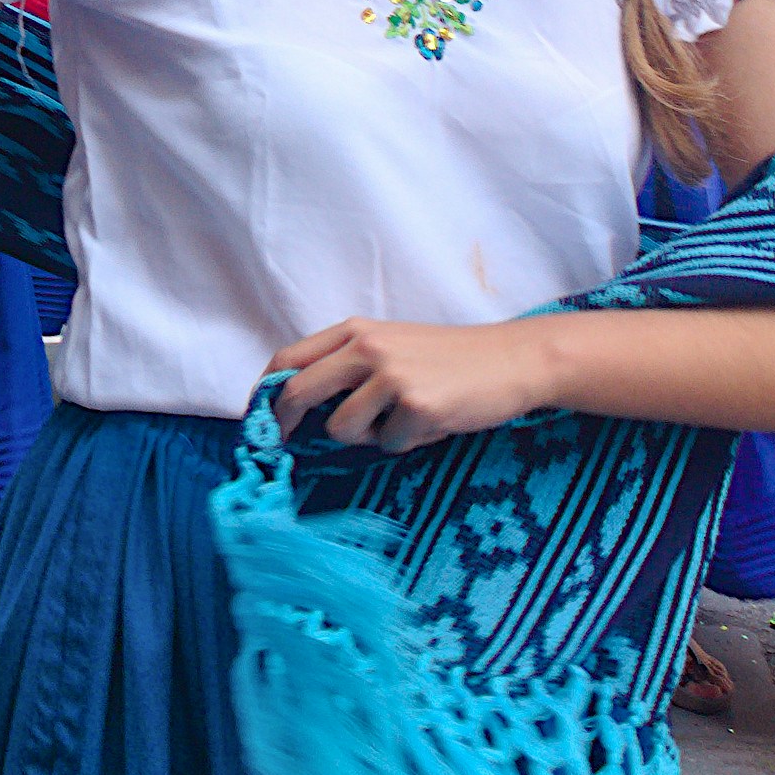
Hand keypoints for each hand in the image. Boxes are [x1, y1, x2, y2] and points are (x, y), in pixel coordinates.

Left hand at [270, 313, 574, 447]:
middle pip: (299, 391)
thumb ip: (350, 365)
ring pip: (342, 429)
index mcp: (356, 330)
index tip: (262, 418)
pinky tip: (435, 421)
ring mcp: (389, 375)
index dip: (267, 391)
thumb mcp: (393, 346)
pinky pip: (389, 443)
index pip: (289, 357)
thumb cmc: (451, 359)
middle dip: (288, 423)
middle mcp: (366, 347)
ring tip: (405, 419)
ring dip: (368, 437)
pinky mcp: (415, 405)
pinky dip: (408, 442)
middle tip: (286, 443)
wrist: (513, 360)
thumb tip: (301, 405)